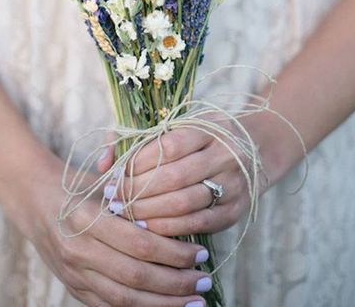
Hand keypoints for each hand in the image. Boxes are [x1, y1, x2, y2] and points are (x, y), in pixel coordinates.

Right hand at [11, 155, 213, 306]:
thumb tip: (182, 219)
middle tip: (204, 281)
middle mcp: (78, 249)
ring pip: (124, 299)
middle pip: (135, 276)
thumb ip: (137, 200)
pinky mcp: (73, 288)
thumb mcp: (107, 183)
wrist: (36, 199)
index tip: (201, 254)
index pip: (140, 244)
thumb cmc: (81, 186)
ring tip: (193, 302)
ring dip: (163, 304)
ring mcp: (73, 273)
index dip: (174, 254)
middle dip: (175, 283)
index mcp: (87, 218)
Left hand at [98, 120, 267, 237]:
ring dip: (148, 213)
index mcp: (208, 127)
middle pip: (174, 177)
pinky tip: (146, 228)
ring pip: (184, 204)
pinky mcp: (234, 211)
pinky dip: (168, 228)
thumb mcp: (175, 126)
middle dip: (137, 191)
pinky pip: (198, 224)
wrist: (253, 151)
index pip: (168, 145)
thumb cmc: (198, 138)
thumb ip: (134, 139)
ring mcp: (233, 184)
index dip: (137, 162)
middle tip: (113, 198)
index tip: (113, 174)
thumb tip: (102, 163)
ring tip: (124, 213)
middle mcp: (225, 154)